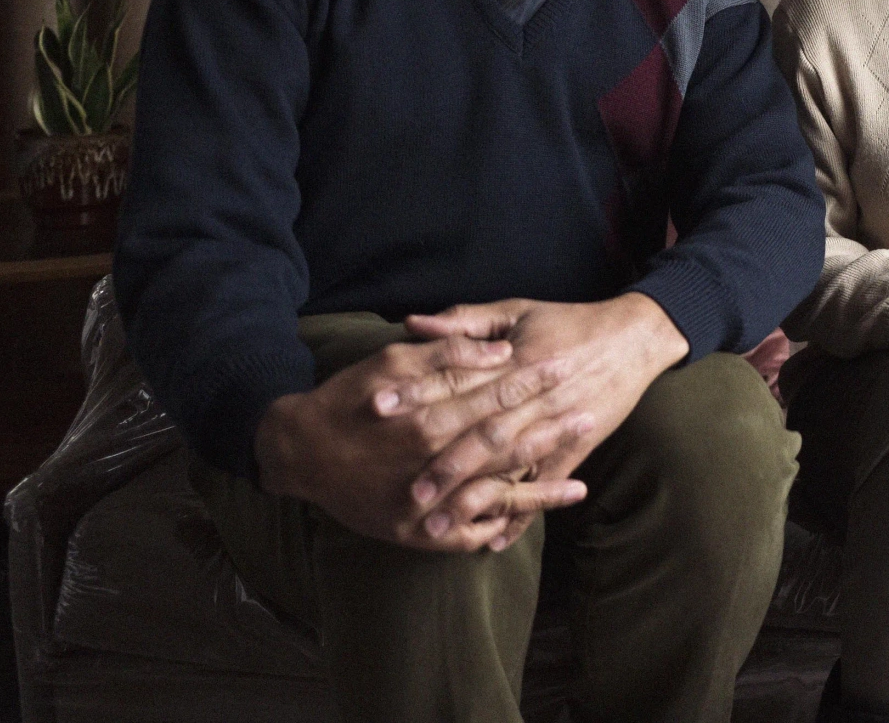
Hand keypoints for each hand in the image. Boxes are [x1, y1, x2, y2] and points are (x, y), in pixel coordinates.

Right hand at [255, 334, 588, 551]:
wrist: (298, 451)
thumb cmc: (347, 399)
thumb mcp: (392, 361)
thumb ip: (448, 353)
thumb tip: (500, 353)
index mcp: (431, 417)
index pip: (498, 396)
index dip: (535, 382)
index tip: (568, 368)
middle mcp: (434, 463)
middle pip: (507, 448)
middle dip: (551, 433)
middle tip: (590, 420)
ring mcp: (424, 502)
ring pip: (494, 499)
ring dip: (539, 494)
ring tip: (579, 490)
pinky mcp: (413, 532)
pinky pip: (463, 535)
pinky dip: (492, 532)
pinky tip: (522, 528)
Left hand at [383, 294, 689, 547]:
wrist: (631, 337)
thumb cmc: (567, 321)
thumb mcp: (515, 310)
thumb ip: (463, 321)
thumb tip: (412, 323)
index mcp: (512, 358)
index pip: (455, 378)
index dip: (416, 393)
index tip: (377, 410)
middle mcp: (531, 396)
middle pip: (479, 432)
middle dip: (441, 463)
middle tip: (403, 492)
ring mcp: (555, 423)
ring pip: (506, 465)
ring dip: (472, 498)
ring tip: (434, 526)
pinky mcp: (576, 444)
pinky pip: (543, 482)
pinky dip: (520, 512)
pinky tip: (492, 538)